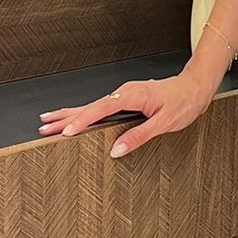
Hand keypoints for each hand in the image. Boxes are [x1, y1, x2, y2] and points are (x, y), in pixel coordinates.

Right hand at [37, 69, 213, 157]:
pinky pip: (100, 107)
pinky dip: (83, 112)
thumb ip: (139, 136)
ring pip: (91, 106)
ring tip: (48, 121)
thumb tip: (117, 150)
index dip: (82, 121)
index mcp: (131, 95)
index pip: (100, 110)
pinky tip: (75, 118)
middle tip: (43, 127)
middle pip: (89, 106)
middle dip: (65, 117)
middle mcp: (124, 92)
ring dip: (70, 114)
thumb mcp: (164, 123)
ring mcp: (123, 94)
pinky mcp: (125, 98)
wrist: (194, 88)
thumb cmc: (183, 103)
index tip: (66, 132)